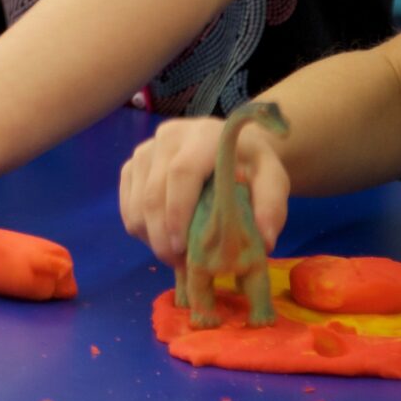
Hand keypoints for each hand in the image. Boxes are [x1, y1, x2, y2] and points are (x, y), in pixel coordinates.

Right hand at [117, 115, 289, 268]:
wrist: (234, 144)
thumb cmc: (252, 165)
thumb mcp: (273, 180)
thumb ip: (271, 206)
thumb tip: (264, 242)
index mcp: (204, 135)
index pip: (181, 173)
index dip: (178, 213)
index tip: (183, 248)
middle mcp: (168, 136)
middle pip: (153, 191)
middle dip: (162, 235)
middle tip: (179, 264)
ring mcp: (146, 150)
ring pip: (136, 201)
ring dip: (150, 236)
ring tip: (174, 254)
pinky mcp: (133, 165)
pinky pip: (127, 204)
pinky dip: (141, 228)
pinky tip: (163, 237)